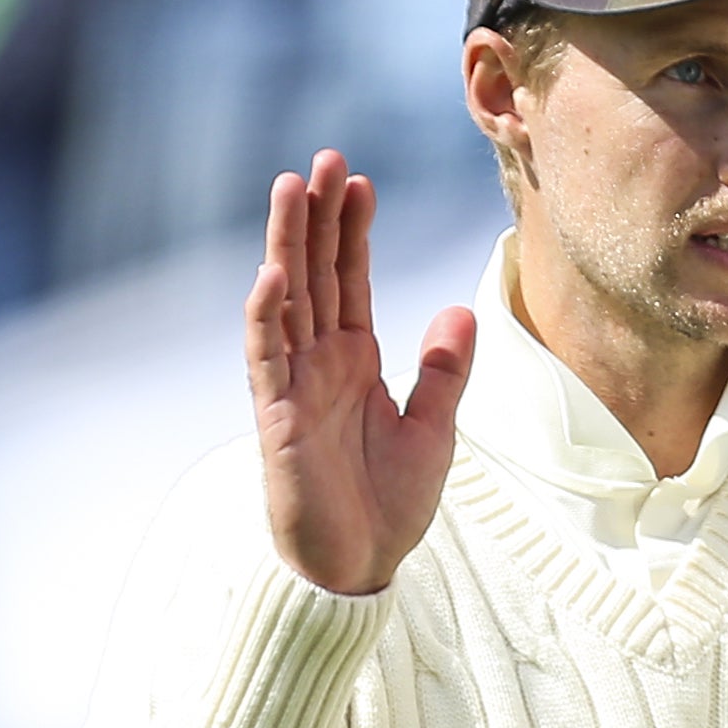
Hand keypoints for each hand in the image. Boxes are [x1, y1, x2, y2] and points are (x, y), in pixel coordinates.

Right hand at [247, 150, 476, 595]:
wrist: (359, 568)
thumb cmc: (389, 506)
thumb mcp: (434, 431)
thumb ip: (444, 372)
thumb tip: (461, 308)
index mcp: (356, 361)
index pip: (351, 281)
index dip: (353, 231)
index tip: (359, 181)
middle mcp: (320, 364)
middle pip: (314, 274)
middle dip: (316, 217)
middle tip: (323, 158)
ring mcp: (294, 387)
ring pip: (286, 300)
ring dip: (286, 244)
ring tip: (290, 187)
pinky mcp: (277, 420)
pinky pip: (267, 359)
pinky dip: (266, 316)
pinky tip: (272, 273)